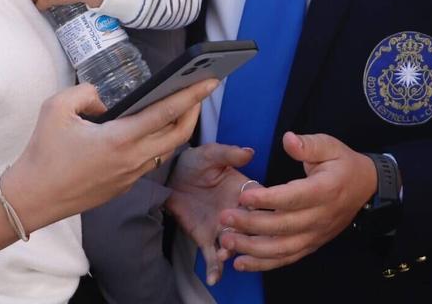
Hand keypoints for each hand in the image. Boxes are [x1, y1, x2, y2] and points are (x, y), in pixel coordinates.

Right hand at [4, 78, 217, 232]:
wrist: (33, 198)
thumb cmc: (43, 152)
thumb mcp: (57, 108)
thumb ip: (86, 94)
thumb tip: (105, 101)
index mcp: (120, 139)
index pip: (166, 113)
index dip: (192, 94)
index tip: (211, 79)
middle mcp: (132, 159)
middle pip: (178, 134)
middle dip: (194, 109)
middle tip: (201, 89)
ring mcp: (130, 176)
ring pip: (166, 150)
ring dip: (176, 127)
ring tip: (179, 105)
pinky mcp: (123, 186)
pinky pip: (149, 161)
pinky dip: (157, 142)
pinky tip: (151, 129)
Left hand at [165, 144, 254, 284]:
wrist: (168, 176)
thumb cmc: (195, 162)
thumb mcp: (210, 154)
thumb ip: (228, 154)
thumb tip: (248, 152)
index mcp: (246, 192)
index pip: (263, 203)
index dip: (262, 208)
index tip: (257, 210)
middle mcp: (240, 213)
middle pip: (253, 229)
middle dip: (247, 235)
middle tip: (235, 233)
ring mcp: (224, 228)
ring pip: (236, 246)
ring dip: (233, 252)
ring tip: (223, 253)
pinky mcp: (207, 238)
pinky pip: (213, 257)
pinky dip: (216, 269)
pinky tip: (214, 278)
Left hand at [216, 132, 376, 272]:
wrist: (366, 188)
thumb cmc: (342, 163)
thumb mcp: (330, 145)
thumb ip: (308, 144)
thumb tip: (288, 139)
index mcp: (325, 190)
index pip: (293, 198)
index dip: (267, 198)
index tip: (243, 196)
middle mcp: (320, 217)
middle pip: (282, 226)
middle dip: (251, 224)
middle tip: (224, 216)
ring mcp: (315, 235)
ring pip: (282, 248)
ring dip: (252, 248)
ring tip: (226, 241)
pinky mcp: (311, 245)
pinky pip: (286, 259)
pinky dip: (263, 264)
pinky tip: (240, 263)